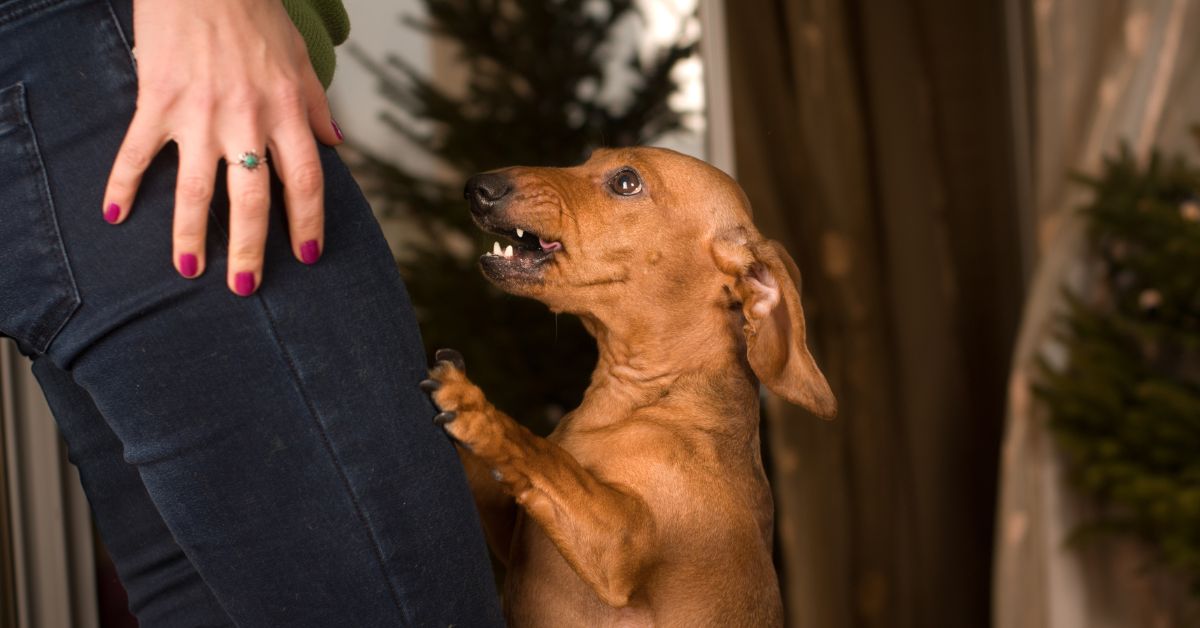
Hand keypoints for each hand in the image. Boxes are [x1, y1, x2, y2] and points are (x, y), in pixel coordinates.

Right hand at [103, 0, 342, 294]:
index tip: (307, 256)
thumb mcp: (299, 60)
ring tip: (189, 270)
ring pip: (193, 191)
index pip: (305, 182)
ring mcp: (198, 115)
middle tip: (246, 286)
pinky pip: (136, 153)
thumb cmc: (254, 14)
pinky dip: (121, 185)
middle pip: (251, 200)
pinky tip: (114, 216)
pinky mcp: (157, 103)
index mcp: (285, 113)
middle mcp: (245, 121)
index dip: (308, 223)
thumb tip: (336, 144)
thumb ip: (316, 107)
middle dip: (250, 249)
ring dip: (190, 236)